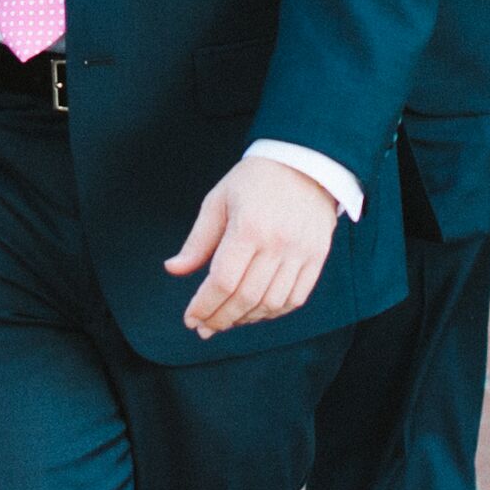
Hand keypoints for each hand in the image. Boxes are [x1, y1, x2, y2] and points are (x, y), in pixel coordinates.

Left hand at [165, 155, 337, 338]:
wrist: (304, 162)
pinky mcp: (317, 257)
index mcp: (248, 227)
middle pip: (245, 297)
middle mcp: (277, 243)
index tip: (190, 319)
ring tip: (226, 321)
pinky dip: (273, 312)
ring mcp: (301, 252)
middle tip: (204, 328)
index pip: (222, 280)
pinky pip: (295, 298)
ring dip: (245, 319)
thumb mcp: (218, 201)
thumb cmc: (254, 180)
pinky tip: (255, 312)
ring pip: (271, 303)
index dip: (204, 305)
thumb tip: (173, 269)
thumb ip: (197, 241)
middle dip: (220, 318)